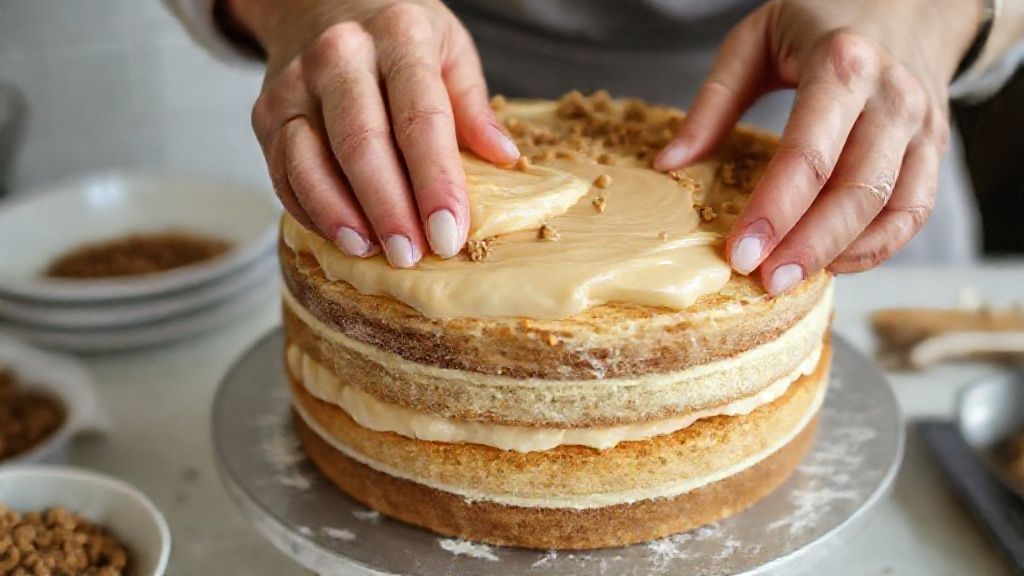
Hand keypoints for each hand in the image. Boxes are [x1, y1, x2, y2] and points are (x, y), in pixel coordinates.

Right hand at [230, 0, 519, 266]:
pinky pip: (283, 172)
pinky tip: (342, 237)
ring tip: (371, 252)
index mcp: (398, 35)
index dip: (435, 182)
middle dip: (389, 208)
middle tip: (412, 255)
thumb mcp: (449, 48)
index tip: (450, 233)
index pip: (420, 118)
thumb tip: (504, 158)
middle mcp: (340, 54)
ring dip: (341, 216)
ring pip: (310, 161)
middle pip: (362, 143)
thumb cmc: (397, 35)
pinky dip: (311, 211)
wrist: (320, 2)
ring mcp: (295, 84)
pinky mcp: (267, 112)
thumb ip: (473, 105)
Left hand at [655, 0, 980, 291]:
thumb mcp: (755, 41)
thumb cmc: (819, 20)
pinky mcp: (934, 149)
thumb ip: (712, 102)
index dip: (774, 210)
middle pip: (856, 189)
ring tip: (791, 280)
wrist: (906, 0)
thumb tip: (669, 164)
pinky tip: (834, 262)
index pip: (809, 153)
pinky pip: (914, 211)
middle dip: (808, 244)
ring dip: (841, 253)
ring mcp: (921, 125)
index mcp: (842, 64)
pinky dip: (877, 246)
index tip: (739, 253)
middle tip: (763, 282)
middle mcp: (891, 97)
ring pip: (893, 207)